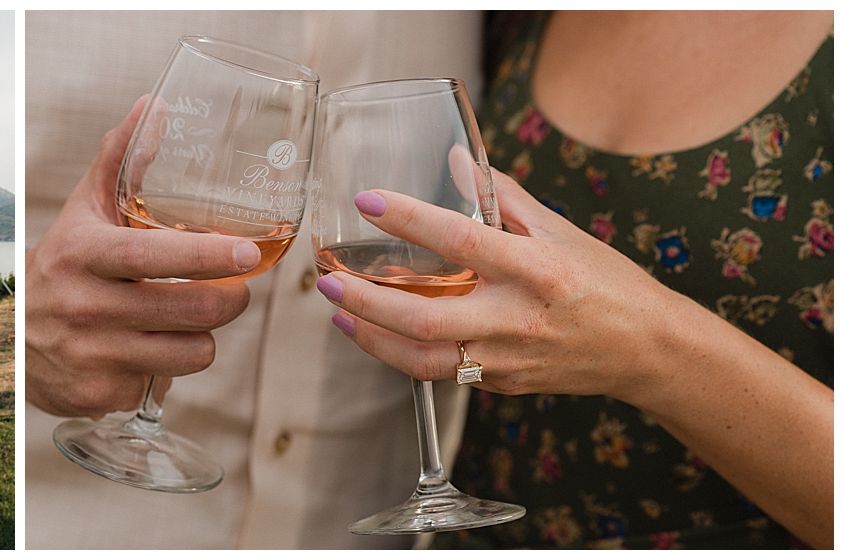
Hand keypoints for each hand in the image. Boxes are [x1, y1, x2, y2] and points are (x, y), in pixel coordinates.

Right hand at [25, 96, 261, 418]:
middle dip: (231, 300)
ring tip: (192, 320)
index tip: (245, 253)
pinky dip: (172, 366)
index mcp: (82, 255)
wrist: (13, 343)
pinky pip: (168, 382)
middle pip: (190, 311)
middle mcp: (84, 307)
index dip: (204, 257)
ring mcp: (92, 356)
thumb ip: (120, 159)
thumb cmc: (63, 267)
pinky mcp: (101, 396)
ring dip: (207, 336)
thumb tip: (155, 105)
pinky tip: (152, 350)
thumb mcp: (83, 213)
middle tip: (236, 287)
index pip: (151, 258)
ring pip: (191, 352)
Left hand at [316, 169, 690, 405]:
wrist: (645, 349)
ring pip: (424, 359)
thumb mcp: (561, 230)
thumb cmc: (604, 282)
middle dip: (366, 301)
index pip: (461, 240)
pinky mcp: (501, 383)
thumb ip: (503, 198)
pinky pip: (441, 372)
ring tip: (339, 314)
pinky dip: (401, 354)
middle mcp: (519, 318)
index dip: (409, 220)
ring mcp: (508, 358)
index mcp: (538, 269)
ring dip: (372, 339)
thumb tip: (456, 161)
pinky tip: (376, 333)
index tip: (367, 201)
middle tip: (327, 281)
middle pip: (427, 319)